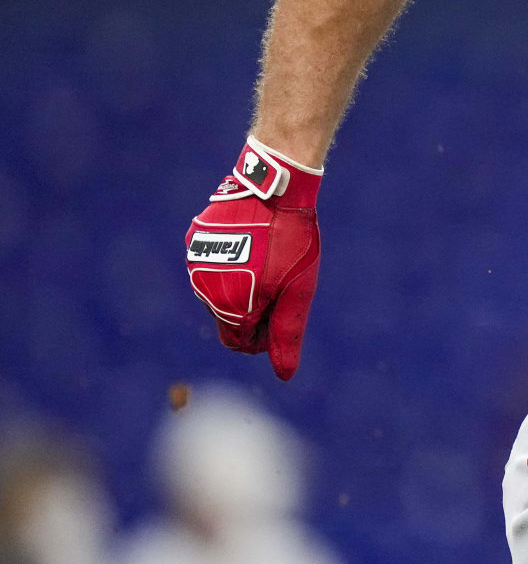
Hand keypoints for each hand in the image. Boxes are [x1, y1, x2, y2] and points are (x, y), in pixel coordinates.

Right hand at [185, 139, 323, 380]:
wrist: (274, 188)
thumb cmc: (292, 241)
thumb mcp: (298, 291)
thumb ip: (287, 334)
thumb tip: (284, 375)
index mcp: (231, 308)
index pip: (240, 343)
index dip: (264, 336)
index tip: (282, 310)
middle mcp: (205, 290)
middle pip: (228, 321)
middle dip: (253, 312)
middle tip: (281, 284)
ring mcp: (196, 264)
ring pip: (217, 294)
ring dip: (240, 288)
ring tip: (268, 261)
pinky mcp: (194, 241)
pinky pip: (210, 266)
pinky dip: (229, 265)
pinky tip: (253, 245)